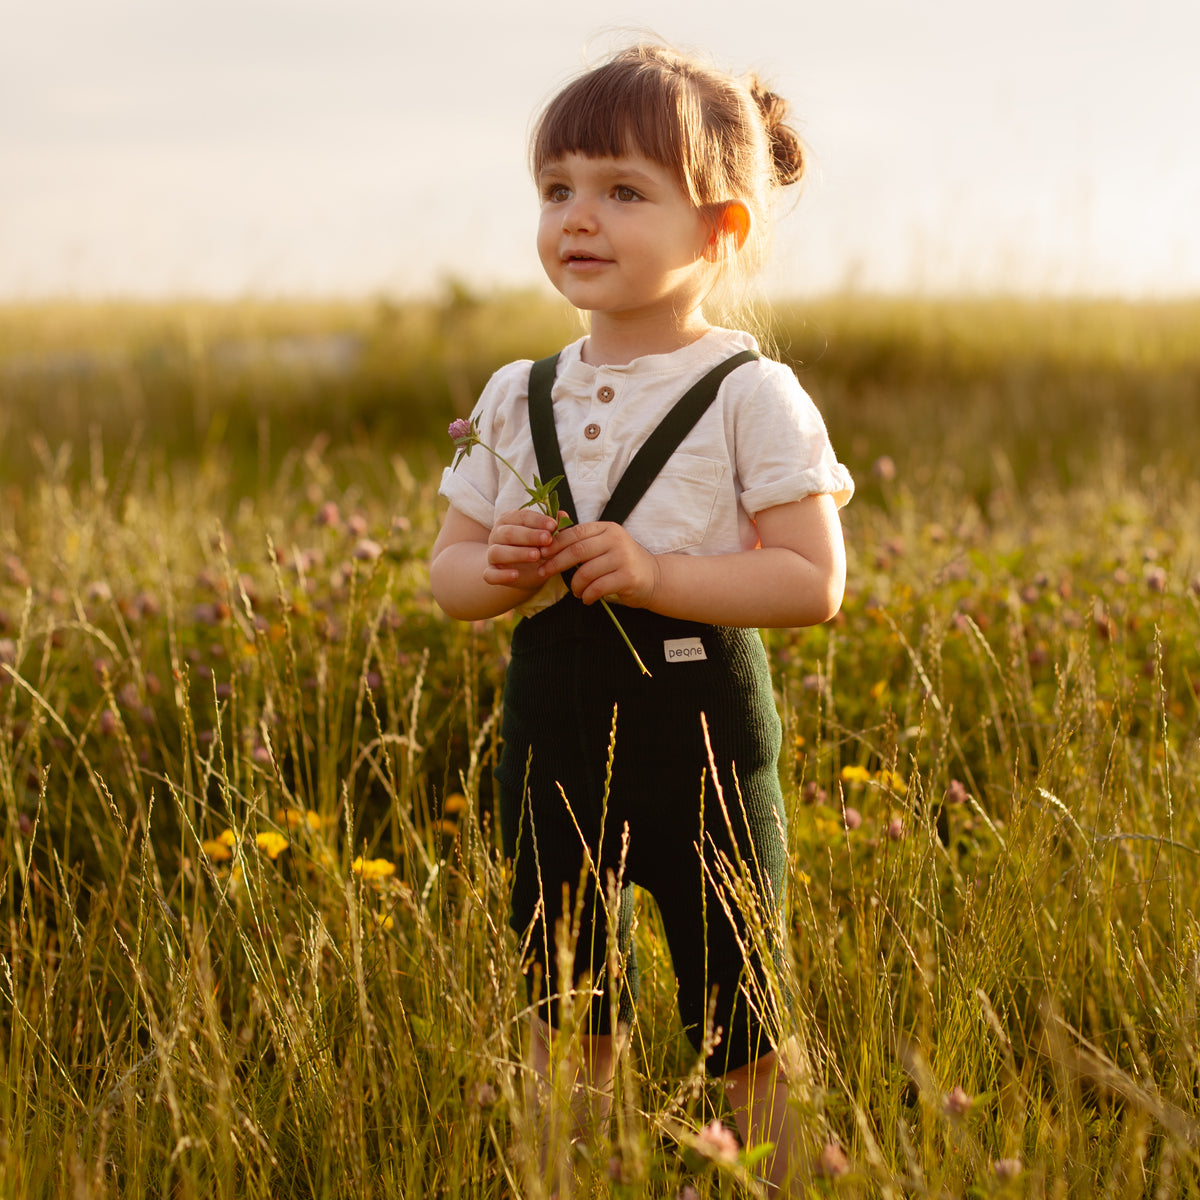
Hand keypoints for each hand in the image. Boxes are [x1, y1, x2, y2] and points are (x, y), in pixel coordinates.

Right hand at [483, 509, 558, 590]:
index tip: (553, 525)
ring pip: (497, 552)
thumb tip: (564, 516)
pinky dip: (501, 575)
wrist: (523, 570)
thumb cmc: (535, 546)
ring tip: (536, 555)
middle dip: (529, 535)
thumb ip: (553, 527)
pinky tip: (515, 575)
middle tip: (547, 539)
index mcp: (509, 520)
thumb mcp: (546, 536)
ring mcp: (492, 554)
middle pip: (508, 532)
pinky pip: (490, 574)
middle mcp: (497, 535)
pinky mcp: (490, 572)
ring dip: (517, 553)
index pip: (521, 516)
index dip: (538, 520)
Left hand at [539, 521, 660, 608]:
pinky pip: (598, 587)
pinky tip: (586, 598)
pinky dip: (588, 595)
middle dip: (556, 563)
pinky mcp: (628, 577)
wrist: (653, 577)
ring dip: (575, 585)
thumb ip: (581, 538)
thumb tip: (551, 526)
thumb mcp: (603, 544)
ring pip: (586, 571)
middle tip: (543, 573)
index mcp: (607, 528)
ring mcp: (623, 557)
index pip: (575, 533)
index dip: (555, 544)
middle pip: (577, 550)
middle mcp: (616, 539)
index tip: (540, 554)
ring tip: (575, 591)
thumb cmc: (621, 562)